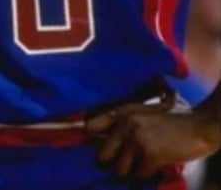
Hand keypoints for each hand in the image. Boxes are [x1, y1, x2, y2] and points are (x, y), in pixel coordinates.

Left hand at [86, 101, 220, 178]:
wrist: (201, 126)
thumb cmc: (173, 124)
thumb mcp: (143, 116)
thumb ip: (123, 126)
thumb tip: (98, 141)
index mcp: (122, 113)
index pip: (90, 127)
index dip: (88, 140)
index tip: (88, 148)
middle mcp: (126, 124)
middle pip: (103, 156)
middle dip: (112, 164)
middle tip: (123, 166)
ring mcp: (137, 139)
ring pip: (120, 169)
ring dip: (131, 173)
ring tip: (142, 166)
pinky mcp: (151, 154)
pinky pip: (139, 175)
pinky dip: (147, 175)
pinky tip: (156, 167)